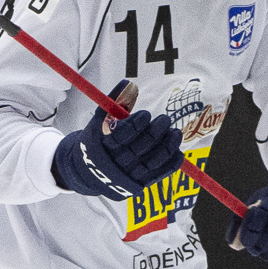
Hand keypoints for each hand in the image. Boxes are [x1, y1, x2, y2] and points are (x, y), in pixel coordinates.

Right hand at [51, 79, 182, 200]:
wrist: (89, 172)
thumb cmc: (98, 139)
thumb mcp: (99, 120)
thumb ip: (113, 102)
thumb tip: (128, 83)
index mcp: (103, 146)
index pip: (121, 136)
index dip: (135, 125)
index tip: (146, 114)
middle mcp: (115, 163)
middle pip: (138, 149)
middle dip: (155, 133)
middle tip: (165, 119)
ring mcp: (128, 176)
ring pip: (151, 163)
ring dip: (167, 147)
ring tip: (175, 133)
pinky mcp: (138, 185)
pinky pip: (157, 176)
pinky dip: (170, 165)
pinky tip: (178, 152)